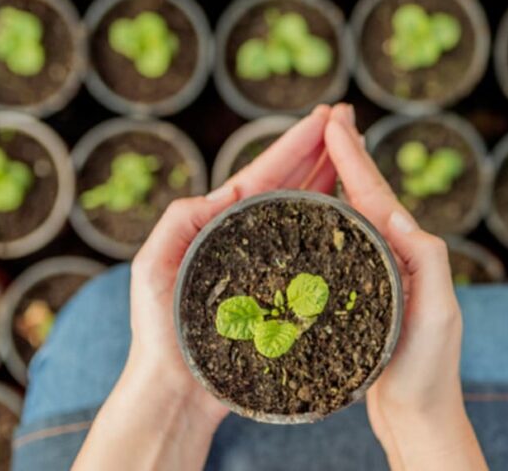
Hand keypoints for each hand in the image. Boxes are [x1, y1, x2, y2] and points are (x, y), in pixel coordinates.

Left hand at [76, 106, 336, 470]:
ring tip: (352, 147)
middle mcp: (248, 237)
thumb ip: (179, 222)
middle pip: (289, 181)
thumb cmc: (160, 332)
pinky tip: (348, 207)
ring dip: (327, 174)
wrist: (177, 389)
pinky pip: (312, 246)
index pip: (265, 173)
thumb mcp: (155, 266)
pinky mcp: (284, 291)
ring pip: (303, 207)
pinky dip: (329, 219)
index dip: (295, 143)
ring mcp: (268, 262)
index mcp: (221, 223)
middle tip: (347, 118)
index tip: (324, 117)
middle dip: (317, 147)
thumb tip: (219, 191)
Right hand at [325, 105, 485, 470]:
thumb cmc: (429, 370)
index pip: (376, 196)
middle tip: (331, 117)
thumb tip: (395, 210)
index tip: (333, 123)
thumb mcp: (436, 312)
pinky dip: (331, 220)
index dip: (354, 158)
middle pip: (369, 196)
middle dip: (350, 155)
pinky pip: (346, 246)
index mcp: (411, 253)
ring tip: (324, 151)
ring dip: (341, 180)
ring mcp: (381, 275)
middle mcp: (398, 258)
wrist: (419, 416)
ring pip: (356, 217)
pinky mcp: (364, 297)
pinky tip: (315, 216)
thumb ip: (426, 260)